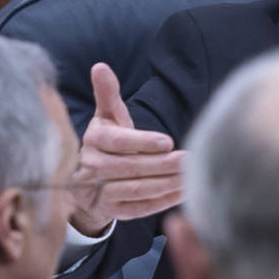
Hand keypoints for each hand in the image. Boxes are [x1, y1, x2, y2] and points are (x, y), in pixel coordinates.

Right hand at [69, 63, 186, 233]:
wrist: (87, 183)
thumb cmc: (107, 142)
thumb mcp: (106, 118)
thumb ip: (108, 95)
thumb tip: (100, 67)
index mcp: (93, 140)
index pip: (117, 142)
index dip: (142, 142)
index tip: (168, 142)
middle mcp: (93, 167)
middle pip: (130, 168)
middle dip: (162, 165)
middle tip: (190, 159)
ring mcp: (100, 192)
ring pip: (136, 190)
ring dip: (166, 184)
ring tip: (191, 176)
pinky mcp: (111, 211)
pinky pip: (139, 208)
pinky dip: (162, 202)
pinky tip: (183, 193)